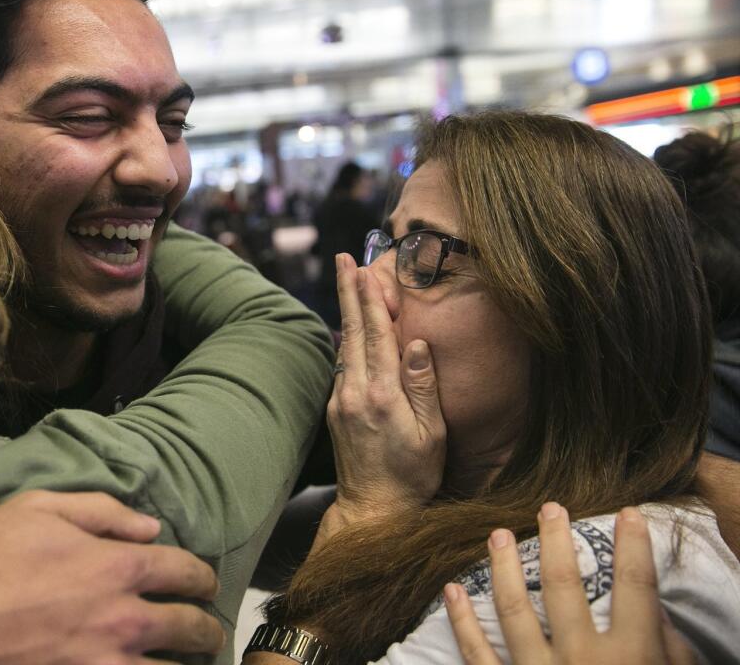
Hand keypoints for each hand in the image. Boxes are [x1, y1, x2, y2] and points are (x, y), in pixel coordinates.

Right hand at [0, 490, 225, 662]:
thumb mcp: (37, 508)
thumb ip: (101, 511)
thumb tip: (149, 527)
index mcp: (116, 567)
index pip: (184, 571)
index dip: (201, 576)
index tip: (204, 582)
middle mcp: (122, 620)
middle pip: (190, 628)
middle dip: (206, 630)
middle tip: (207, 632)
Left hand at [326, 253, 445, 524]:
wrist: (374, 509)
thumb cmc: (413, 474)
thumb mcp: (431, 433)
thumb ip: (423, 386)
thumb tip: (417, 343)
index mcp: (382, 395)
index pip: (375, 336)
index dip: (369, 299)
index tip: (363, 269)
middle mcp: (354, 392)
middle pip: (351, 331)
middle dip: (348, 291)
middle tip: (342, 259)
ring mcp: (340, 400)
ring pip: (344, 345)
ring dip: (346, 311)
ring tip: (348, 281)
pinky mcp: (335, 409)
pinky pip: (343, 365)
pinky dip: (347, 339)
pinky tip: (352, 326)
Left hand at [443, 502, 695, 664]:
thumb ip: (669, 655)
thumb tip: (653, 613)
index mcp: (631, 660)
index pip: (636, 588)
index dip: (633, 547)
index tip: (628, 514)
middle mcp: (583, 663)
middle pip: (567, 586)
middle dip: (557, 540)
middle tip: (550, 507)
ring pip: (514, 610)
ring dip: (503, 568)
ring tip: (496, 535)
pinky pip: (477, 655)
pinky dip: (460, 621)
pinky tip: (451, 590)